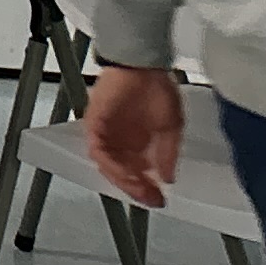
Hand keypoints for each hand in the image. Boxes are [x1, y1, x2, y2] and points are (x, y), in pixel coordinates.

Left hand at [81, 63, 183, 208]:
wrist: (142, 65)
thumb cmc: (156, 87)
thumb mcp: (171, 126)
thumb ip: (168, 153)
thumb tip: (168, 178)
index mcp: (136, 141)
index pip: (137, 172)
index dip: (147, 188)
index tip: (159, 199)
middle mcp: (120, 140)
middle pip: (122, 172)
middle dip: (136, 189)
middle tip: (151, 199)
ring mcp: (106, 133)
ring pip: (108, 165)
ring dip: (123, 179)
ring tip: (139, 189)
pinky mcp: (94, 124)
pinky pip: (98, 150)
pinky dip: (110, 164)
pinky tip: (125, 172)